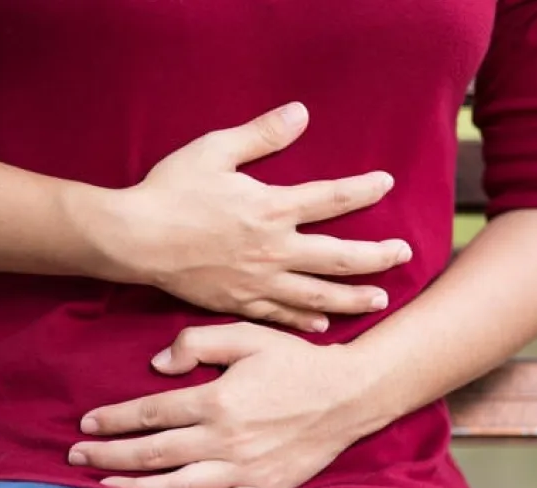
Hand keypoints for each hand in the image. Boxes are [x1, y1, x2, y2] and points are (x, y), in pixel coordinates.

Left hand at [68, 322, 385, 487]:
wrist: (350, 395)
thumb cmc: (297, 361)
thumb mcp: (248, 334)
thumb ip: (198, 341)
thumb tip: (157, 365)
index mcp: (217, 400)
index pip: (152, 413)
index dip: (115, 419)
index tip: (87, 424)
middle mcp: (226, 439)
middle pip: (155, 452)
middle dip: (110, 457)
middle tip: (77, 459)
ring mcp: (244, 469)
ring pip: (179, 486)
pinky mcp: (264, 487)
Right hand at [85, 102, 412, 332]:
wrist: (133, 240)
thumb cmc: (170, 191)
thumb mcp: (215, 151)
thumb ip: (262, 134)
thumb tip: (301, 113)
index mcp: (270, 208)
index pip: (331, 199)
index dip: (363, 190)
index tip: (387, 183)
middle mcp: (272, 250)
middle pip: (339, 256)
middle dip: (376, 256)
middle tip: (403, 254)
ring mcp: (257, 282)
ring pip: (317, 294)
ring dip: (353, 298)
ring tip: (380, 300)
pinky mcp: (237, 303)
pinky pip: (280, 316)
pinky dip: (305, 321)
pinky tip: (322, 325)